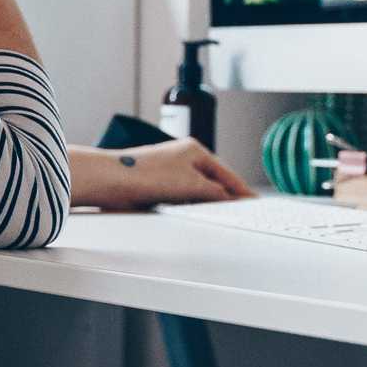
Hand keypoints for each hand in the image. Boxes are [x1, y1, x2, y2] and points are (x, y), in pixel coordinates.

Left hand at [68, 140, 255, 211]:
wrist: (113, 181)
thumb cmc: (147, 174)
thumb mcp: (191, 185)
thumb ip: (215, 192)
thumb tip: (229, 198)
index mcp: (195, 151)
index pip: (226, 174)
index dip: (240, 189)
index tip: (253, 201)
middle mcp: (184, 158)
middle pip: (213, 181)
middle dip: (226, 196)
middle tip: (241, 212)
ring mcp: (171, 171)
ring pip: (198, 190)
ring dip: (207, 202)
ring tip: (222, 215)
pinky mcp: (159, 185)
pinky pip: (184, 196)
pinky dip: (192, 204)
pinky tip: (195, 213)